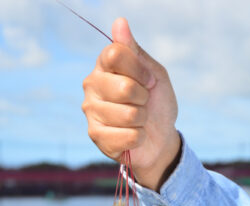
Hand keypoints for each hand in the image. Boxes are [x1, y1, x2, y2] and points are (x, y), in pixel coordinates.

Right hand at [82, 18, 180, 190]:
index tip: (148, 80)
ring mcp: (90, 112)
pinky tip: (132, 136)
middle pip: (124, 87)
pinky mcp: (95, 136)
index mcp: (103, 66)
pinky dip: (138, 137)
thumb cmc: (155, 103)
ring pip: (128, 114)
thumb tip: (119, 23)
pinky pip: (128, 135)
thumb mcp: (153, 74)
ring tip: (137, 121)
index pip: (115, 53)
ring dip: (141, 120)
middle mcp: (91, 86)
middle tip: (142, 103)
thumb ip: (134, 51)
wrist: (159, 138)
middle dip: (143, 98)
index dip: (139, 69)